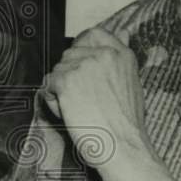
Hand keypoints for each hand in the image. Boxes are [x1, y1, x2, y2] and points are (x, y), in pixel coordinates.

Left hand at [42, 27, 151, 162]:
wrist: (122, 147)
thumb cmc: (125, 124)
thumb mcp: (131, 83)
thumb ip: (120, 60)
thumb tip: (123, 33)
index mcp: (122, 54)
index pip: (93, 34)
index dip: (81, 49)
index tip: (80, 68)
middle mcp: (103, 54)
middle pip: (69, 54)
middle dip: (70, 76)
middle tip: (85, 101)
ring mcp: (84, 65)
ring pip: (57, 71)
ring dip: (61, 91)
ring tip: (81, 110)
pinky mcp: (66, 79)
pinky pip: (48, 86)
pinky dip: (54, 102)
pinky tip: (71, 114)